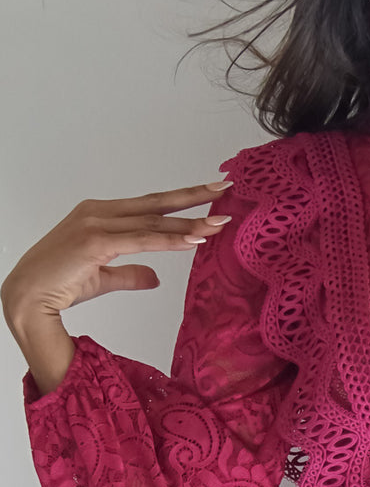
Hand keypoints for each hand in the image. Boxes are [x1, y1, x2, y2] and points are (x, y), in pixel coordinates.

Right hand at [0, 178, 233, 329]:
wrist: (28, 297)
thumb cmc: (60, 285)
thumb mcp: (103, 278)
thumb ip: (131, 273)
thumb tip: (156, 277)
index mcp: (100, 215)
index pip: (149, 206)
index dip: (180, 201)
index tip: (209, 195)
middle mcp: (99, 213)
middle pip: (156, 204)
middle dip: (193, 198)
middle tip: (224, 189)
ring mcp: (96, 224)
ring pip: (152, 223)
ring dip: (188, 223)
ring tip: (220, 223)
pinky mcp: (95, 243)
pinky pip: (141, 240)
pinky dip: (169, 240)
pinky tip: (194, 240)